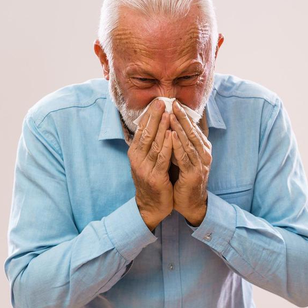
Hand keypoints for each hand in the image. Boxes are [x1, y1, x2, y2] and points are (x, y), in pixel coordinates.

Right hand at [128, 99, 173, 230]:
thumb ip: (150, 144)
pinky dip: (167, 146)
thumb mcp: (147, 160)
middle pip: (146, 134)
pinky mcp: (155, 177)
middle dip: (154, 117)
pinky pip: (162, 159)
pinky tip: (172, 135)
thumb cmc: (152, 180)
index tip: (157, 102)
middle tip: (161, 102)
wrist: (151, 206)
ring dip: (162, 128)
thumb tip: (154, 124)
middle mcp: (137, 159)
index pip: (142, 130)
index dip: (149, 115)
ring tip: (168, 114)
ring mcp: (145, 168)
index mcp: (135, 153)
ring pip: (154, 144)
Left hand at [169, 101, 211, 225]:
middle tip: (173, 103)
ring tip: (170, 115)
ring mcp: (200, 164)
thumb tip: (172, 125)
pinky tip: (171, 136)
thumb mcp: (185, 157)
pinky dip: (178, 146)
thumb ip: (182, 143)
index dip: (184, 115)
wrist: (191, 203)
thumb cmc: (185, 179)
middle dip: (182, 116)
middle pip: (193, 131)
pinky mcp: (194, 174)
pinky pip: (184, 157)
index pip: (193, 128)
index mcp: (202, 149)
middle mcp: (204, 154)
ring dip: (179, 128)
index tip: (174, 102)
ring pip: (189, 142)